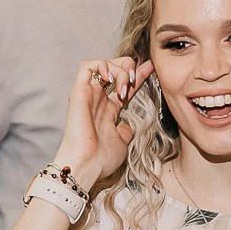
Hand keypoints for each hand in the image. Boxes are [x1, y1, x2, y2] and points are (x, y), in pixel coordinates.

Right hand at [53, 56, 153, 191]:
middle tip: (134, 80)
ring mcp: (87, 95)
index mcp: (107, 110)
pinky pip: (87, 67)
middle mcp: (97, 99)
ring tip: (124, 87)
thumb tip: (128, 127)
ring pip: (102, 64)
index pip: (124, 85)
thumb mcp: (121, 143)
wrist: (87, 165)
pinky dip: (102, 66)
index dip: (139, 74)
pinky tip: (111, 79)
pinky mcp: (79, 92)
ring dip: (118, 70)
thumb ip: (125, 131)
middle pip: (113, 69)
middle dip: (128, 67)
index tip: (152, 67)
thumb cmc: (101, 159)